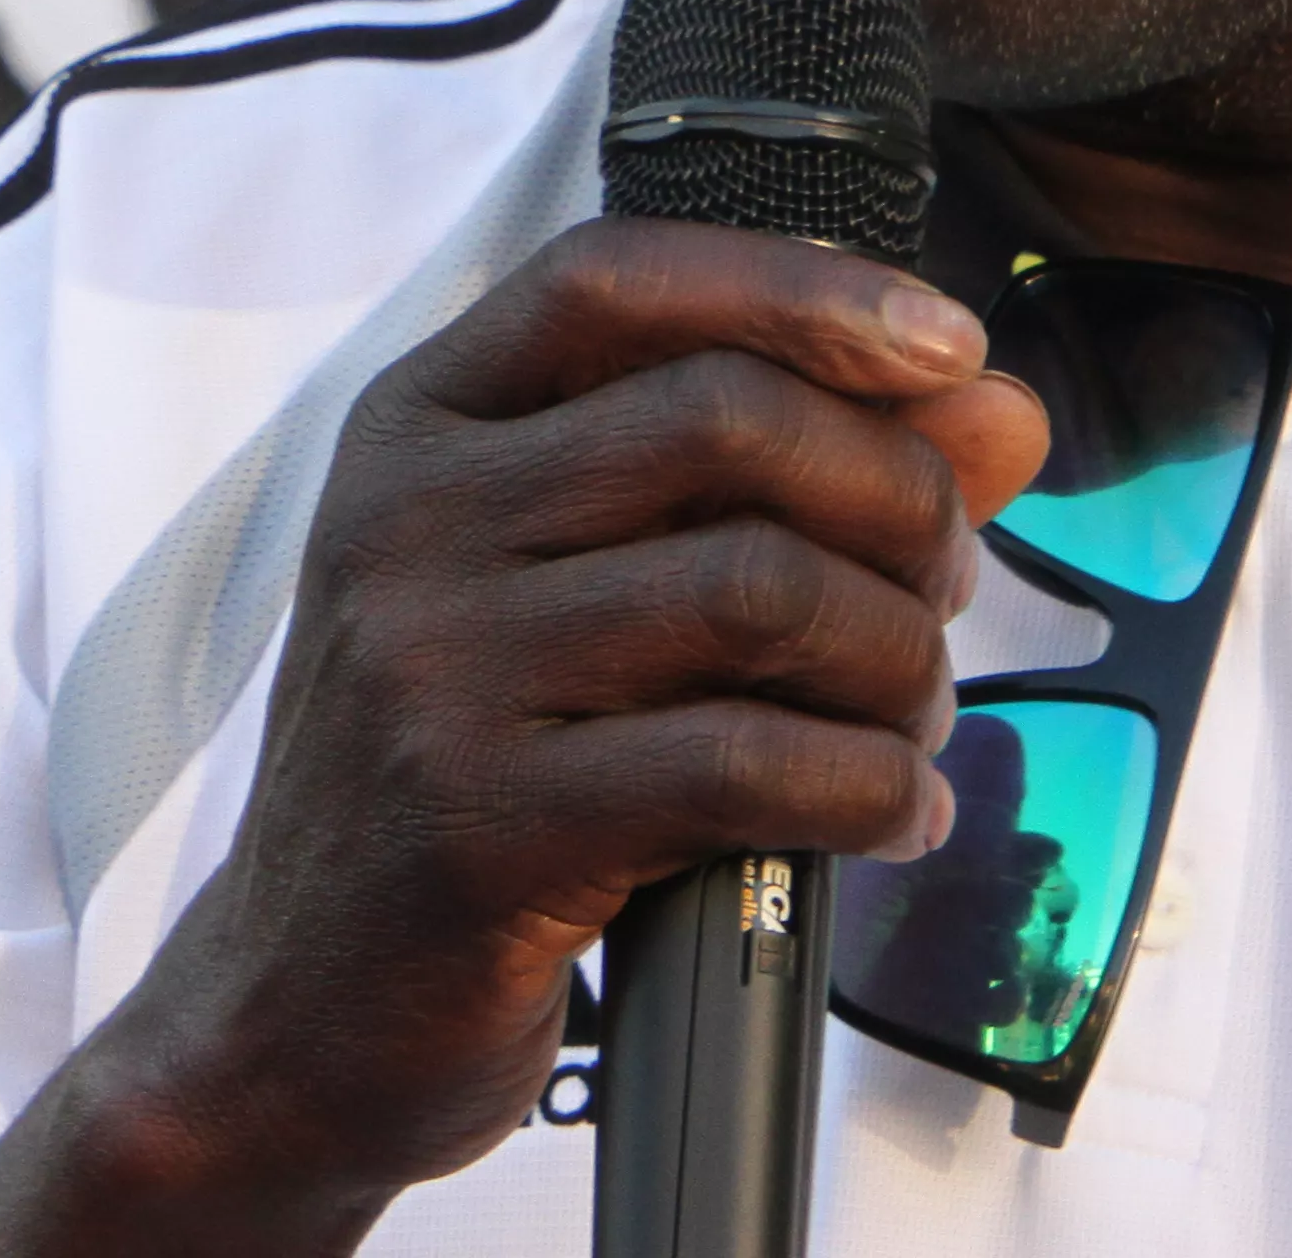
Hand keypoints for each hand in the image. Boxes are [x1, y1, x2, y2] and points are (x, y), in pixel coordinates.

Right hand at [0, 219, 1049, 1257]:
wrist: (292, 1012)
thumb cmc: (463, 779)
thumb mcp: (574, 593)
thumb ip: (779, 479)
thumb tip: (999, 410)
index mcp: (415, 430)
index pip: (615, 278)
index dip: (801, 289)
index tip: (947, 342)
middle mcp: (404, 521)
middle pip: (723, 419)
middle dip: (893, 496)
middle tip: (940, 586)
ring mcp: (432, 669)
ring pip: (760, 587)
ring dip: (897, 656)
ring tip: (912, 715)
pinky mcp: (485, 823)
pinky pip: (750, 763)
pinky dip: (871, 786)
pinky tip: (895, 813)